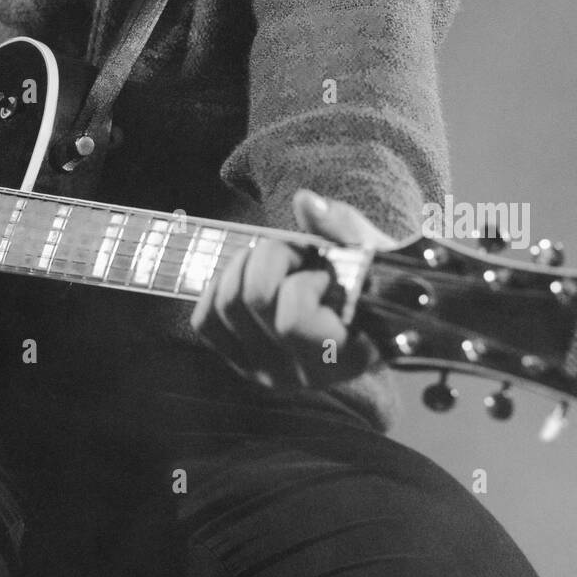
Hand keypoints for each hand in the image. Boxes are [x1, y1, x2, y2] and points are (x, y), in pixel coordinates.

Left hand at [191, 188, 396, 389]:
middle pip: (254, 297)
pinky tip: (251, 279)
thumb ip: (344, 226)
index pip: (293, 318)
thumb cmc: (371, 280)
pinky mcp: (242, 364)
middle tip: (299, 256)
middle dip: (274, 255)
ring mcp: (269, 373)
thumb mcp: (370, 251)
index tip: (327, 273)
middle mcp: (303, 375)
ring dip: (247, 265)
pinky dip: (220, 288)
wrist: (364, 315)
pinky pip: (205, 320)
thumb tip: (305, 201)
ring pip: (226, 303)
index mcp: (346, 357)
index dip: (305, 281)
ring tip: (279, 265)